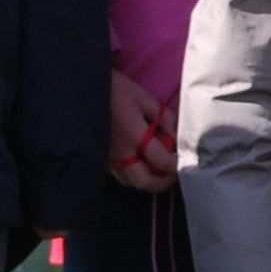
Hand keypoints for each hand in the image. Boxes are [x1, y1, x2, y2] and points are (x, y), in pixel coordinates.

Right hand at [107, 73, 176, 189]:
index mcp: (134, 136)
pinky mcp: (98, 157)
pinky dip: (130, 172)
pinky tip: (137, 160)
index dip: (176, 166)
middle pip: (143, 182)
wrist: (85, 88)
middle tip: (171, 174)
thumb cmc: (117, 90)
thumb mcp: (145, 99)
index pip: (161, 161)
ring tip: (155, 167)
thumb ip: (164, 119)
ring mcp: (106, 157)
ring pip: (128, 181)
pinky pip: (117, 173)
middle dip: (161, 183)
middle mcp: (119, 153)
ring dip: (145, 179)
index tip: (184, 163)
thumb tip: (178, 138)